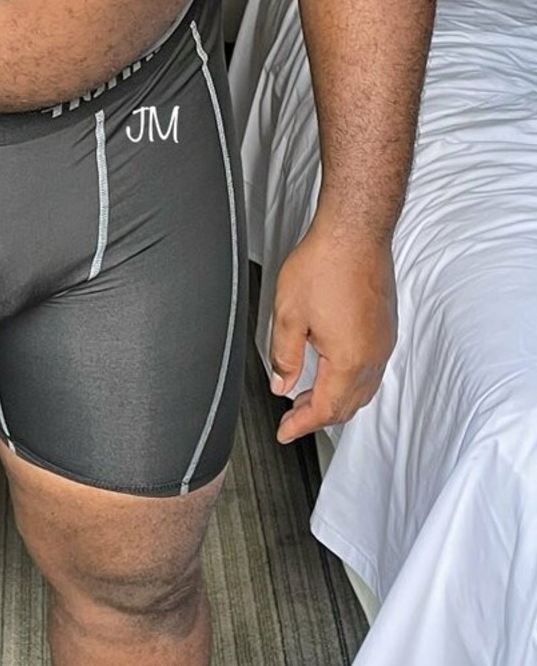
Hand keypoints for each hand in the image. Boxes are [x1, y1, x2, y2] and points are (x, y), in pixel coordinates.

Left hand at [269, 214, 397, 444]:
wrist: (354, 233)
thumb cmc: (325, 264)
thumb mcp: (288, 314)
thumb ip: (283, 356)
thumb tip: (281, 384)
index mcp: (348, 359)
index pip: (326, 409)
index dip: (301, 425)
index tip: (285, 432)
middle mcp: (372, 355)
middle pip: (348, 405)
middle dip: (318, 416)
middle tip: (291, 418)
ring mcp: (382, 341)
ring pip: (362, 389)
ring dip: (334, 399)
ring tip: (305, 397)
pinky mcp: (385, 328)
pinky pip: (370, 369)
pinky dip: (349, 381)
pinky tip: (330, 372)